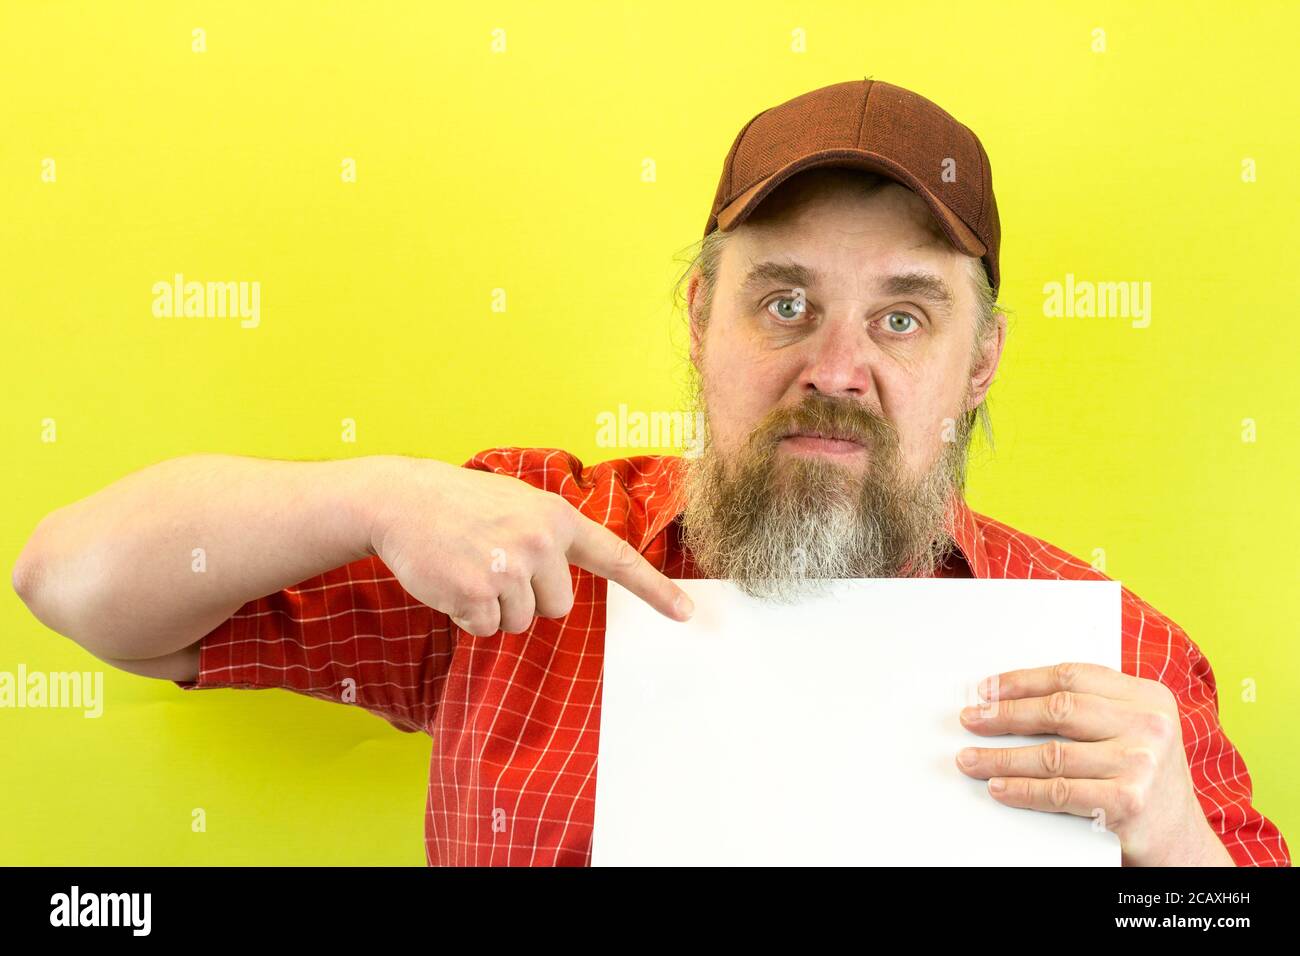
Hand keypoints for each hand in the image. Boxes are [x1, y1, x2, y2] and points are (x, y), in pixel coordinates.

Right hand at [367, 457, 693, 635]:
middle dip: (527, 598)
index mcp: (558, 518)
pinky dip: (467, 616)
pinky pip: (485, 629)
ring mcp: (510, 566)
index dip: (654, 588)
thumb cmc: (462, 506)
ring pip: (520, 622)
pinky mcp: (477, 590)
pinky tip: (451, 581)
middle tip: (494, 564)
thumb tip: (564, 592)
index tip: (687, 612)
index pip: (616, 558)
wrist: (403, 499)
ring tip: (470, 566)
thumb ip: (551, 538)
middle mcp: (541, 541)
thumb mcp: (518, 504)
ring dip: (494, 607)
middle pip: (558, 607)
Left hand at [954, 662, 1233, 865]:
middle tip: (971, 719)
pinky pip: (1059, 792)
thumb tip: (1014, 698)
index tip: (988, 689)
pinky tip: (999, 787)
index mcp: (1149, 698)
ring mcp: (1141, 764)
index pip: (1073, 677)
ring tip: (972, 759)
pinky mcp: (1127, 802)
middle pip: (1059, 710)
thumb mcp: (1136, 732)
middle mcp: (1150, 726)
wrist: (1183, 844)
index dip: (1024, 681)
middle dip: (1006, 714)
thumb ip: (1094, 708)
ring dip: (1001, 757)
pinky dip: (1022, 790)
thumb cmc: (1147, 781)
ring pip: (1051, 754)